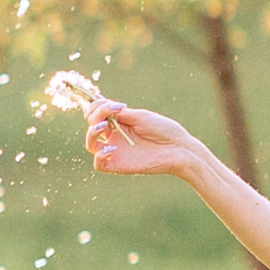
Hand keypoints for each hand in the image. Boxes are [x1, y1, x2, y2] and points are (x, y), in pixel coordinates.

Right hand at [84, 100, 206, 179]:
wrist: (179, 149)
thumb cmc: (164, 130)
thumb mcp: (141, 117)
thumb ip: (120, 114)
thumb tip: (101, 105)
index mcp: (120, 122)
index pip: (97, 113)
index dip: (97, 107)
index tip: (113, 104)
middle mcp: (115, 136)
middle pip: (91, 125)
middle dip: (94, 115)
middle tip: (108, 113)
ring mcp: (115, 151)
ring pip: (90, 144)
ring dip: (91, 133)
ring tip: (103, 127)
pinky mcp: (118, 165)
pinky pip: (98, 164)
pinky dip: (99, 156)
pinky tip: (111, 148)